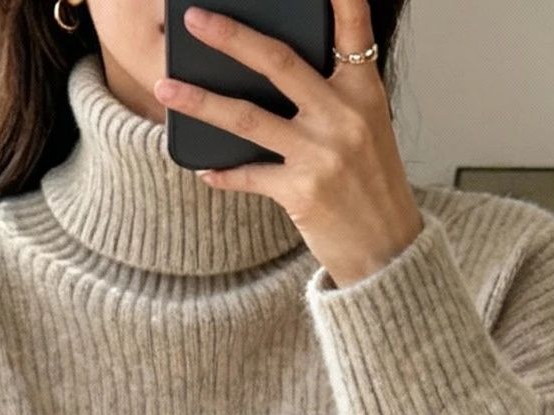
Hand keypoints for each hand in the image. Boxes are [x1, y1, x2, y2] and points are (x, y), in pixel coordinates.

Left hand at [153, 0, 424, 286]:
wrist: (388, 251)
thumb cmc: (373, 185)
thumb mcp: (368, 127)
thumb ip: (332, 94)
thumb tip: (271, 70)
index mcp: (364, 90)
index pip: (352, 26)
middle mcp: (343, 115)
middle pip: (278, 62)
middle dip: (230, 36)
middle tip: (194, 19)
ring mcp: (322, 153)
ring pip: (248, 117)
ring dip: (200, 101)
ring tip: (164, 87)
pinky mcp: (302, 191)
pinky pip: (250, 174)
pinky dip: (224, 172)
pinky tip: (203, 169)